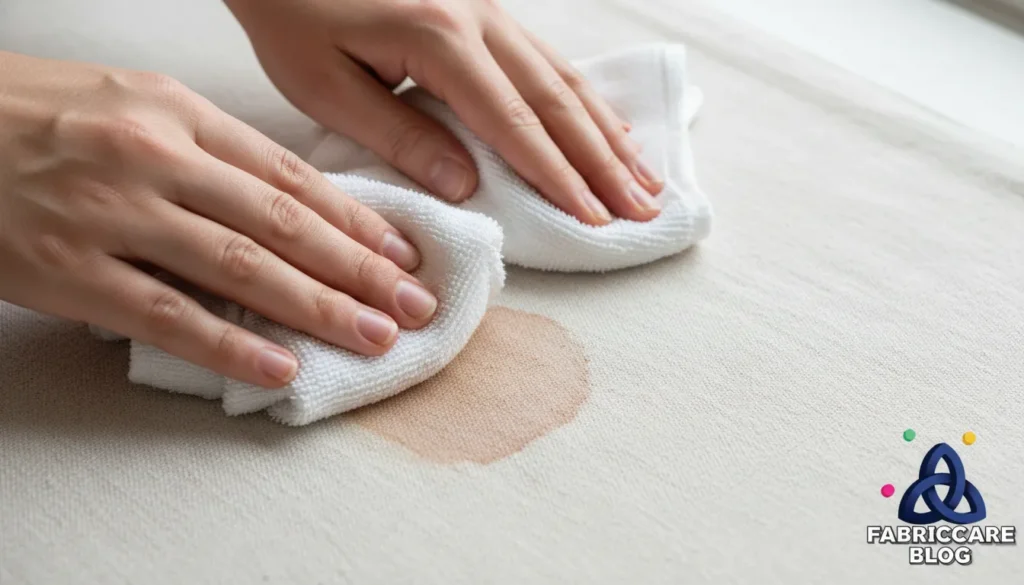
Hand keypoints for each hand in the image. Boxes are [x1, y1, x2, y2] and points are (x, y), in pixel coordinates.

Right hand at [0, 51, 437, 388]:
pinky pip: (167, 315)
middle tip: (412, 305)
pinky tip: (280, 366)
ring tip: (372, 337)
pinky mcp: (71, 270)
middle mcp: (155, 158)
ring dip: (317, 309)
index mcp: (176, 114)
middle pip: (283, 224)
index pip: (290, 176)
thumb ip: (206, 152)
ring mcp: (113, 214)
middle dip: (359, 271)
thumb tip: (285, 208)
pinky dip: (230, 344)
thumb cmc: (32, 114)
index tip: (401, 254)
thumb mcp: (130, 106)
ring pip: (241, 269)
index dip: (355, 221)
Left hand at [225, 0, 663, 225]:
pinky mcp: (484, 9)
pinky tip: (609, 126)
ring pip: (564, 76)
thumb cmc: (292, 14)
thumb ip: (398, 134)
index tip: (592, 220)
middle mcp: (478, 18)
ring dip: (608, 132)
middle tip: (643, 208)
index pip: (513, 121)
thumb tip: (466, 185)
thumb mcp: (325, 84)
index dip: (556, 176)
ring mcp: (488, 8)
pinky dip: (585, 99)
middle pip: (557, 99)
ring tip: (646, 178)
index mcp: (440, 39)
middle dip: (604, 162)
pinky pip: (548, 59)